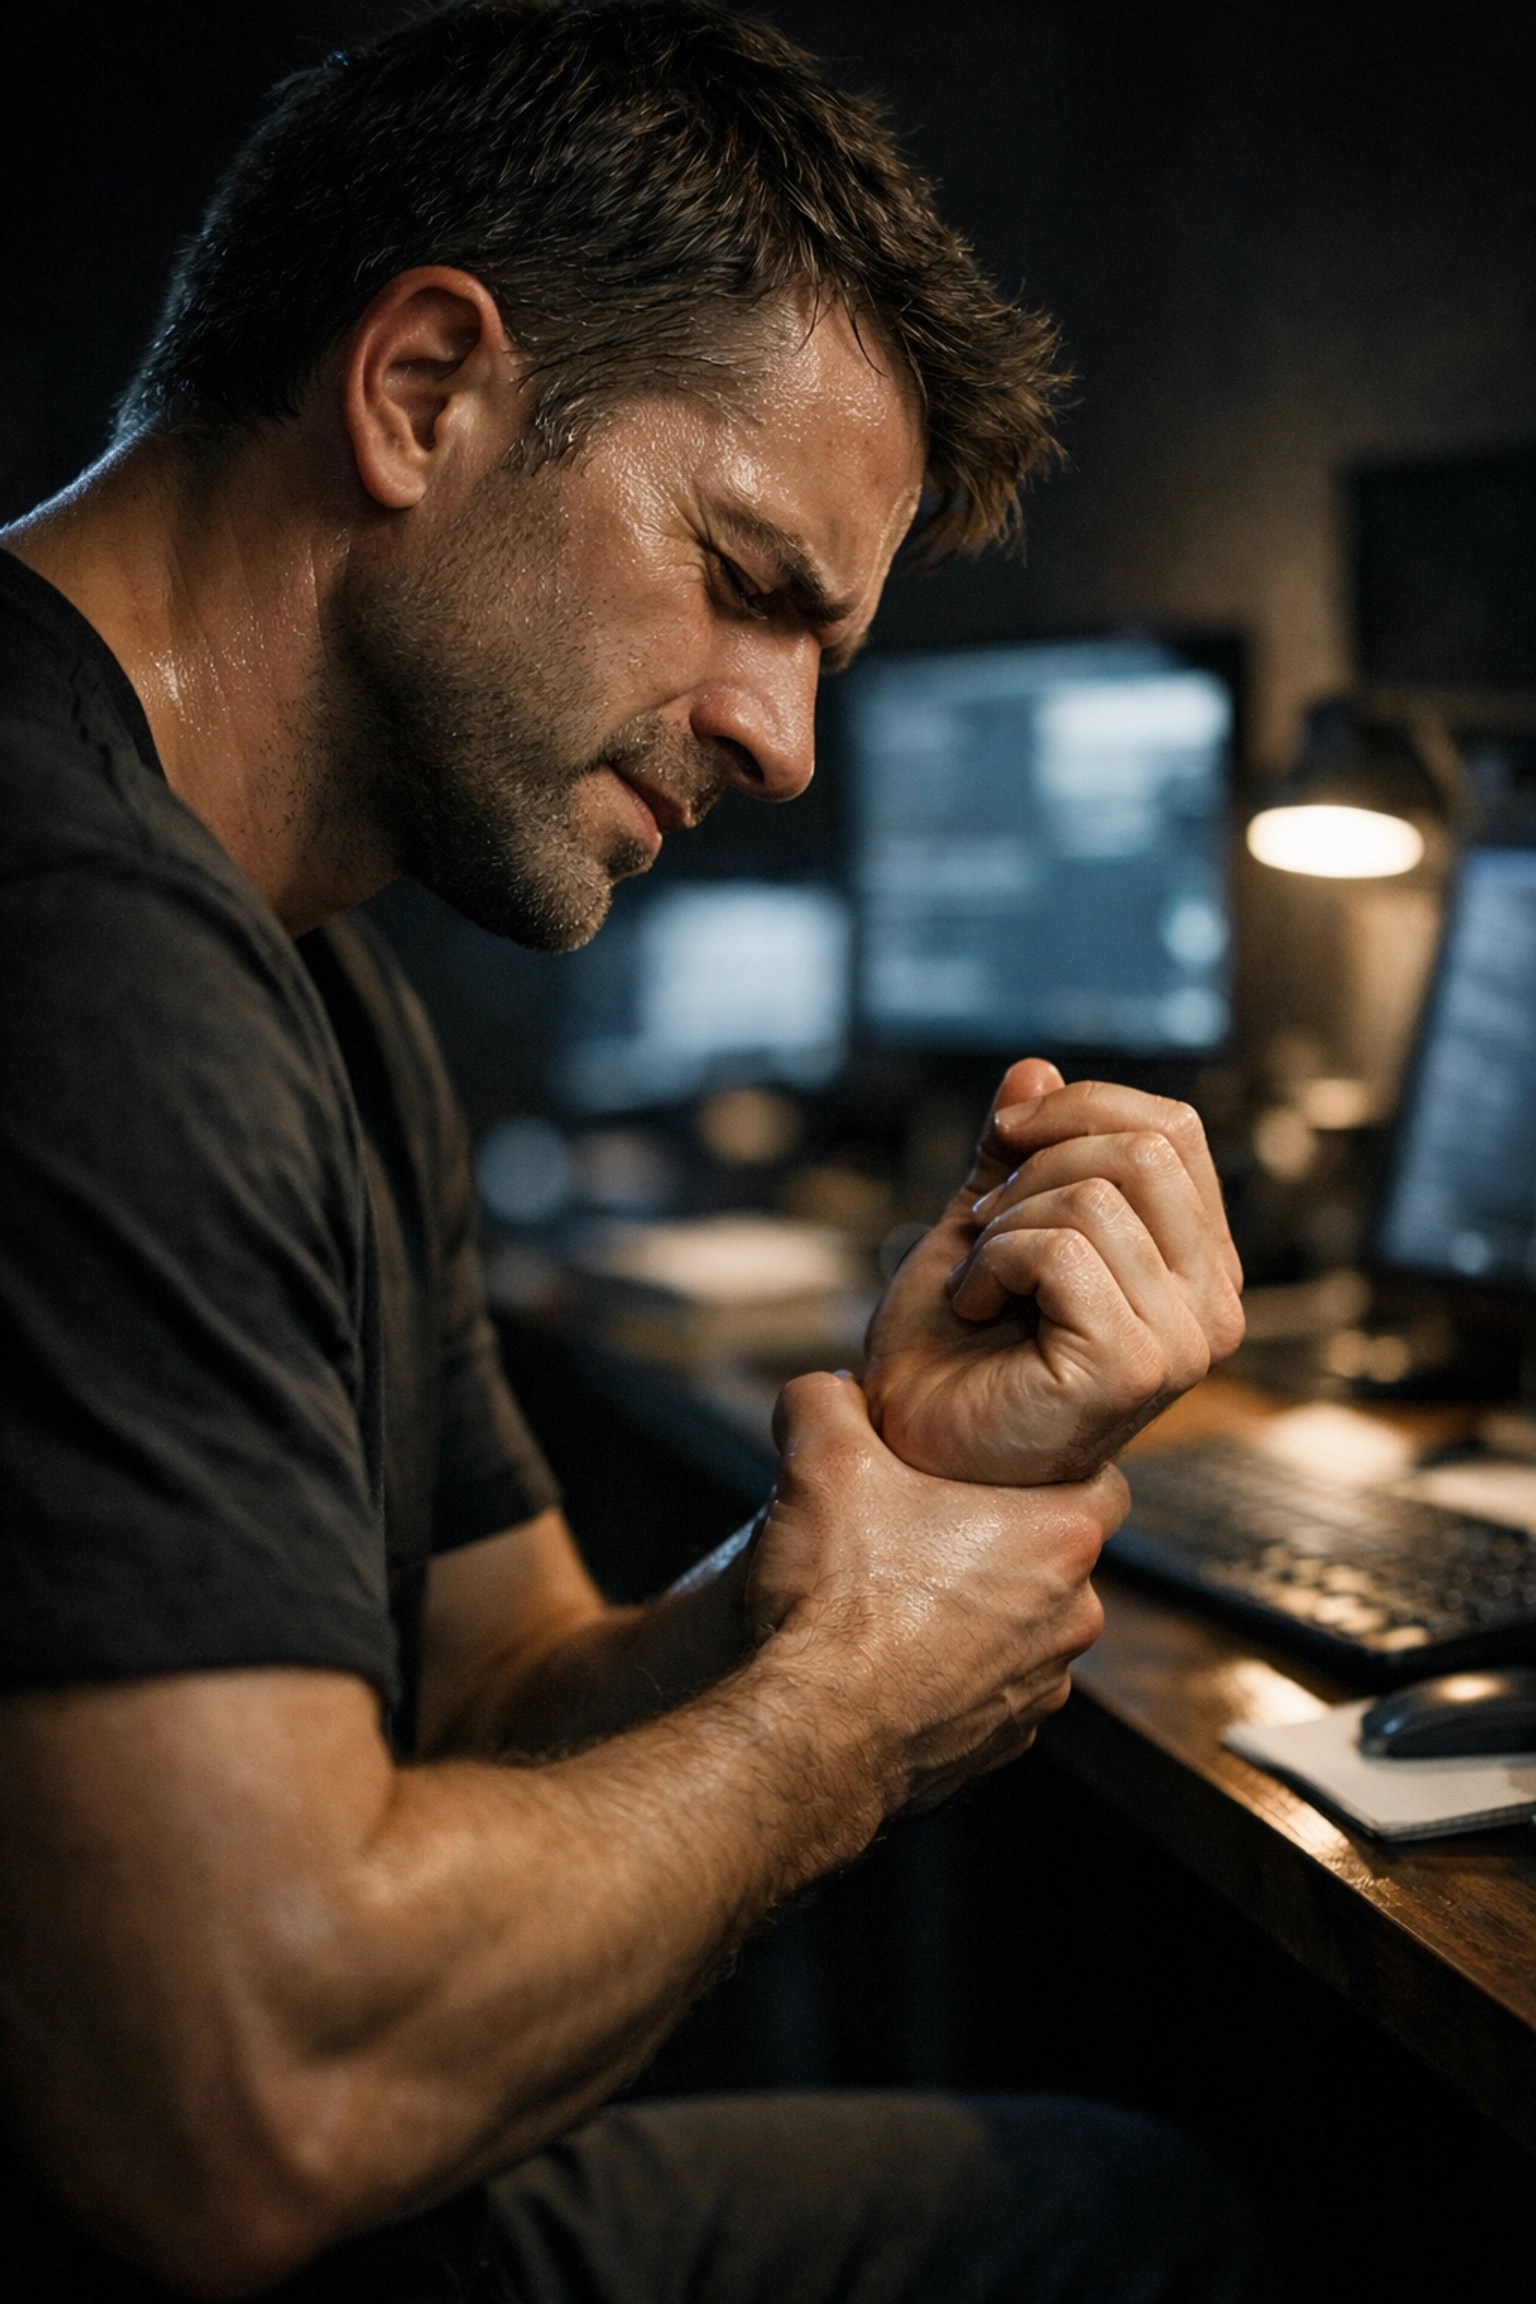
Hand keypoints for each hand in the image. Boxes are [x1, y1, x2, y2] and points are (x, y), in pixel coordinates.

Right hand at [749, 1371, 1122, 1814]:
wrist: (813, 1736)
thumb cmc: (837, 1603)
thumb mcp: (821, 1460)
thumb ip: (827, 1401)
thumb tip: (827, 1392)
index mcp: (1056, 1536)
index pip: (1099, 1475)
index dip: (1042, 1462)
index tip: (990, 1462)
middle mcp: (1072, 1616)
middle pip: (1054, 1553)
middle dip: (997, 1536)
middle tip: (923, 1524)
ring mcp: (1041, 1688)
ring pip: (1024, 1625)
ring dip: (976, 1609)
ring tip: (897, 1596)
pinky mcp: (1002, 1743)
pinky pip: (991, 1689)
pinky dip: (953, 1673)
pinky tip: (890, 1659)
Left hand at [862, 1058, 1243, 1486]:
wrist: (911, 1440)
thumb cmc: (951, 1348)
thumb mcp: (985, 1220)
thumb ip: (1017, 1151)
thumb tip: (1034, 1068)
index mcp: (1194, 1264)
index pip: (1173, 1130)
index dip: (1078, 1108)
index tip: (1004, 1142)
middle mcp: (1211, 1306)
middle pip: (1147, 1149)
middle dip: (1037, 1164)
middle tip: (985, 1225)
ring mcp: (1183, 1344)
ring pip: (1098, 1196)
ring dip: (1005, 1224)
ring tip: (981, 1279)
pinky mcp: (1133, 1367)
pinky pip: (1062, 1251)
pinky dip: (993, 1262)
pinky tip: (977, 1308)